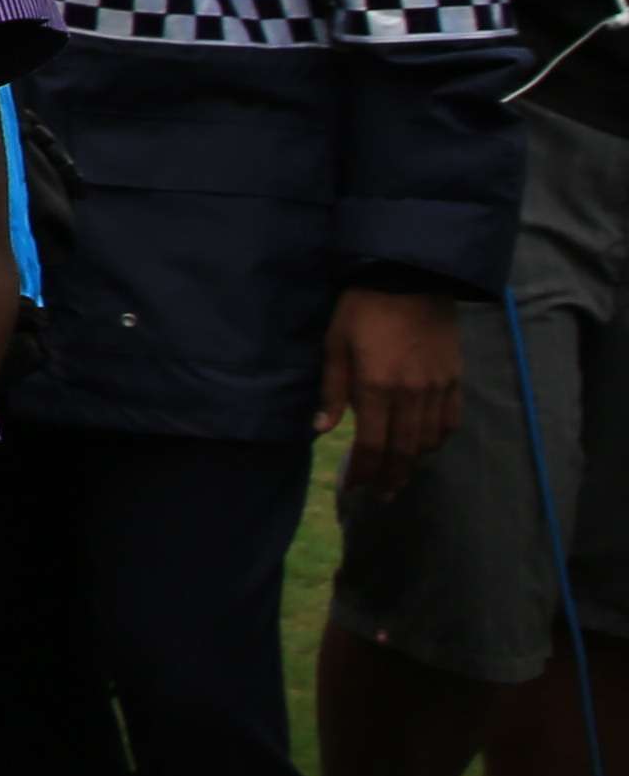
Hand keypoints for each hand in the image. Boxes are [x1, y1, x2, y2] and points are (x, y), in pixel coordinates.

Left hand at [324, 286, 467, 499]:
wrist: (411, 279)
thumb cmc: (362, 308)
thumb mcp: (335, 344)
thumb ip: (331, 390)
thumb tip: (320, 429)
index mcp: (376, 388)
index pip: (372, 445)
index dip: (364, 473)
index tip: (355, 490)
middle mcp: (411, 396)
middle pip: (403, 451)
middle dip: (390, 478)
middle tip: (381, 496)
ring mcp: (437, 389)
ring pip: (428, 441)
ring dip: (413, 463)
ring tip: (399, 476)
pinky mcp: (455, 379)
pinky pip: (450, 421)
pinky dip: (437, 440)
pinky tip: (425, 446)